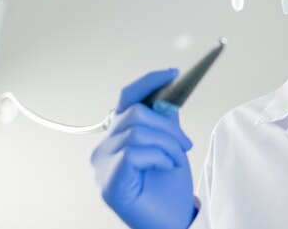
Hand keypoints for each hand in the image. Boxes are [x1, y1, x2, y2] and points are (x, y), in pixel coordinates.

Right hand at [91, 69, 196, 228]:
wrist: (172, 220)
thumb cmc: (168, 187)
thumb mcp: (170, 145)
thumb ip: (164, 121)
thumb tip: (167, 95)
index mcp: (119, 136)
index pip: (128, 98)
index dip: (149, 82)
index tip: (173, 73)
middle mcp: (105, 148)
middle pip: (136, 113)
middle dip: (168, 126)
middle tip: (185, 145)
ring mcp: (103, 166)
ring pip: (138, 131)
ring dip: (167, 145)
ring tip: (175, 161)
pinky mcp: (108, 183)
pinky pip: (135, 152)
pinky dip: (159, 158)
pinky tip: (165, 169)